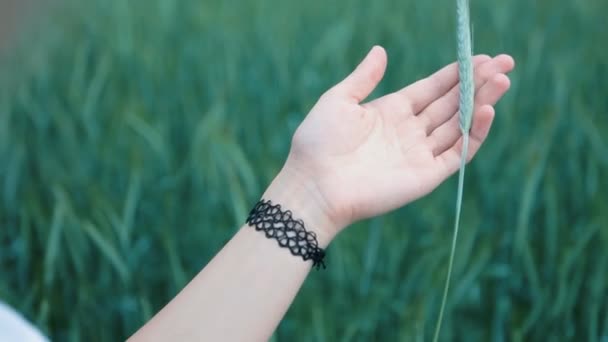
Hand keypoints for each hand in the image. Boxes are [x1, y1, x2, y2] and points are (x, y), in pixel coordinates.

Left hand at [266, 46, 514, 240]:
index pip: (433, 89)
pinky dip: (475, 133)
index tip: (481, 56)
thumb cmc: (319, 142)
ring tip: (502, 79)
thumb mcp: (338, 100)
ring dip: (482, 102)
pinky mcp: (426, 175)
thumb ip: (363, 77)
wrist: (314, 185)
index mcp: (391, 111)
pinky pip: (458, 153)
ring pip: (460, 124)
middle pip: (452, 103)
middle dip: (478, 83)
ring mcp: (420, 153)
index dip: (456, 73)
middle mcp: (409, 131)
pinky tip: (487, 110)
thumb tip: (380, 50)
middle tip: (505, 62)